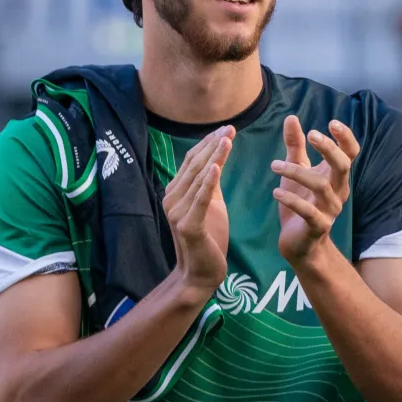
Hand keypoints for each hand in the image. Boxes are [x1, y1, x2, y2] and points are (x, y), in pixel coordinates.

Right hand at [164, 126, 232, 296]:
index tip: (227, 128)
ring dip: (213, 157)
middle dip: (213, 145)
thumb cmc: (207, 239)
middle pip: (194, 165)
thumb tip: (216, 160)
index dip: (208, 143)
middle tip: (230, 127)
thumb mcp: (211, 206)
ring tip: (227, 139)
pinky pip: (200, 200)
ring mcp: (177, 212)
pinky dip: (208, 182)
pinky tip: (216, 167)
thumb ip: (210, 185)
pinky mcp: (188, 226)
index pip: (191, 161)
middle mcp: (171, 198)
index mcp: (175, 192)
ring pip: (198, 178)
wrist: (200, 274)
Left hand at [272, 116, 359, 264]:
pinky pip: (309, 212)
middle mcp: (337, 191)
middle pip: (343, 166)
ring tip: (274, 165)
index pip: (350, 154)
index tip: (332, 122)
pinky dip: (292, 200)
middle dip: (330, 149)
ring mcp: (329, 210)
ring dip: (297, 172)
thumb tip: (291, 117)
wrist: (299, 243)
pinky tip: (276, 192)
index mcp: (335, 176)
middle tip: (311, 134)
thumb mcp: (296, 171)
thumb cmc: (300, 203)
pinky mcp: (317, 227)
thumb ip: (295, 146)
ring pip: (321, 187)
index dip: (345, 138)